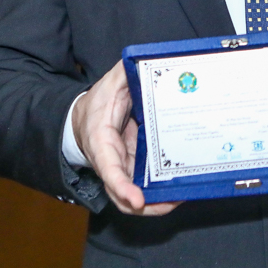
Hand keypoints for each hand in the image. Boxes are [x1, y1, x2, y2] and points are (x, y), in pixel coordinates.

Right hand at [71, 60, 181, 215]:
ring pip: (135, 198)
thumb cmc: (97, 104)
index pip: (109, 168)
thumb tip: (143, 62)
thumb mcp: (110, 83)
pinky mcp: (134, 167)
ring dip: (157, 204)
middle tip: (173, 201)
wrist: (84, 118)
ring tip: (183, 197)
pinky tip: (182, 188)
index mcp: (101, 142)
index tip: (136, 199)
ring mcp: (123, 168)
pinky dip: (160, 193)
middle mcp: (111, 162)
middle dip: (147, 205)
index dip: (121, 186)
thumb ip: (125, 73)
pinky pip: (145, 186)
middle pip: (124, 195)